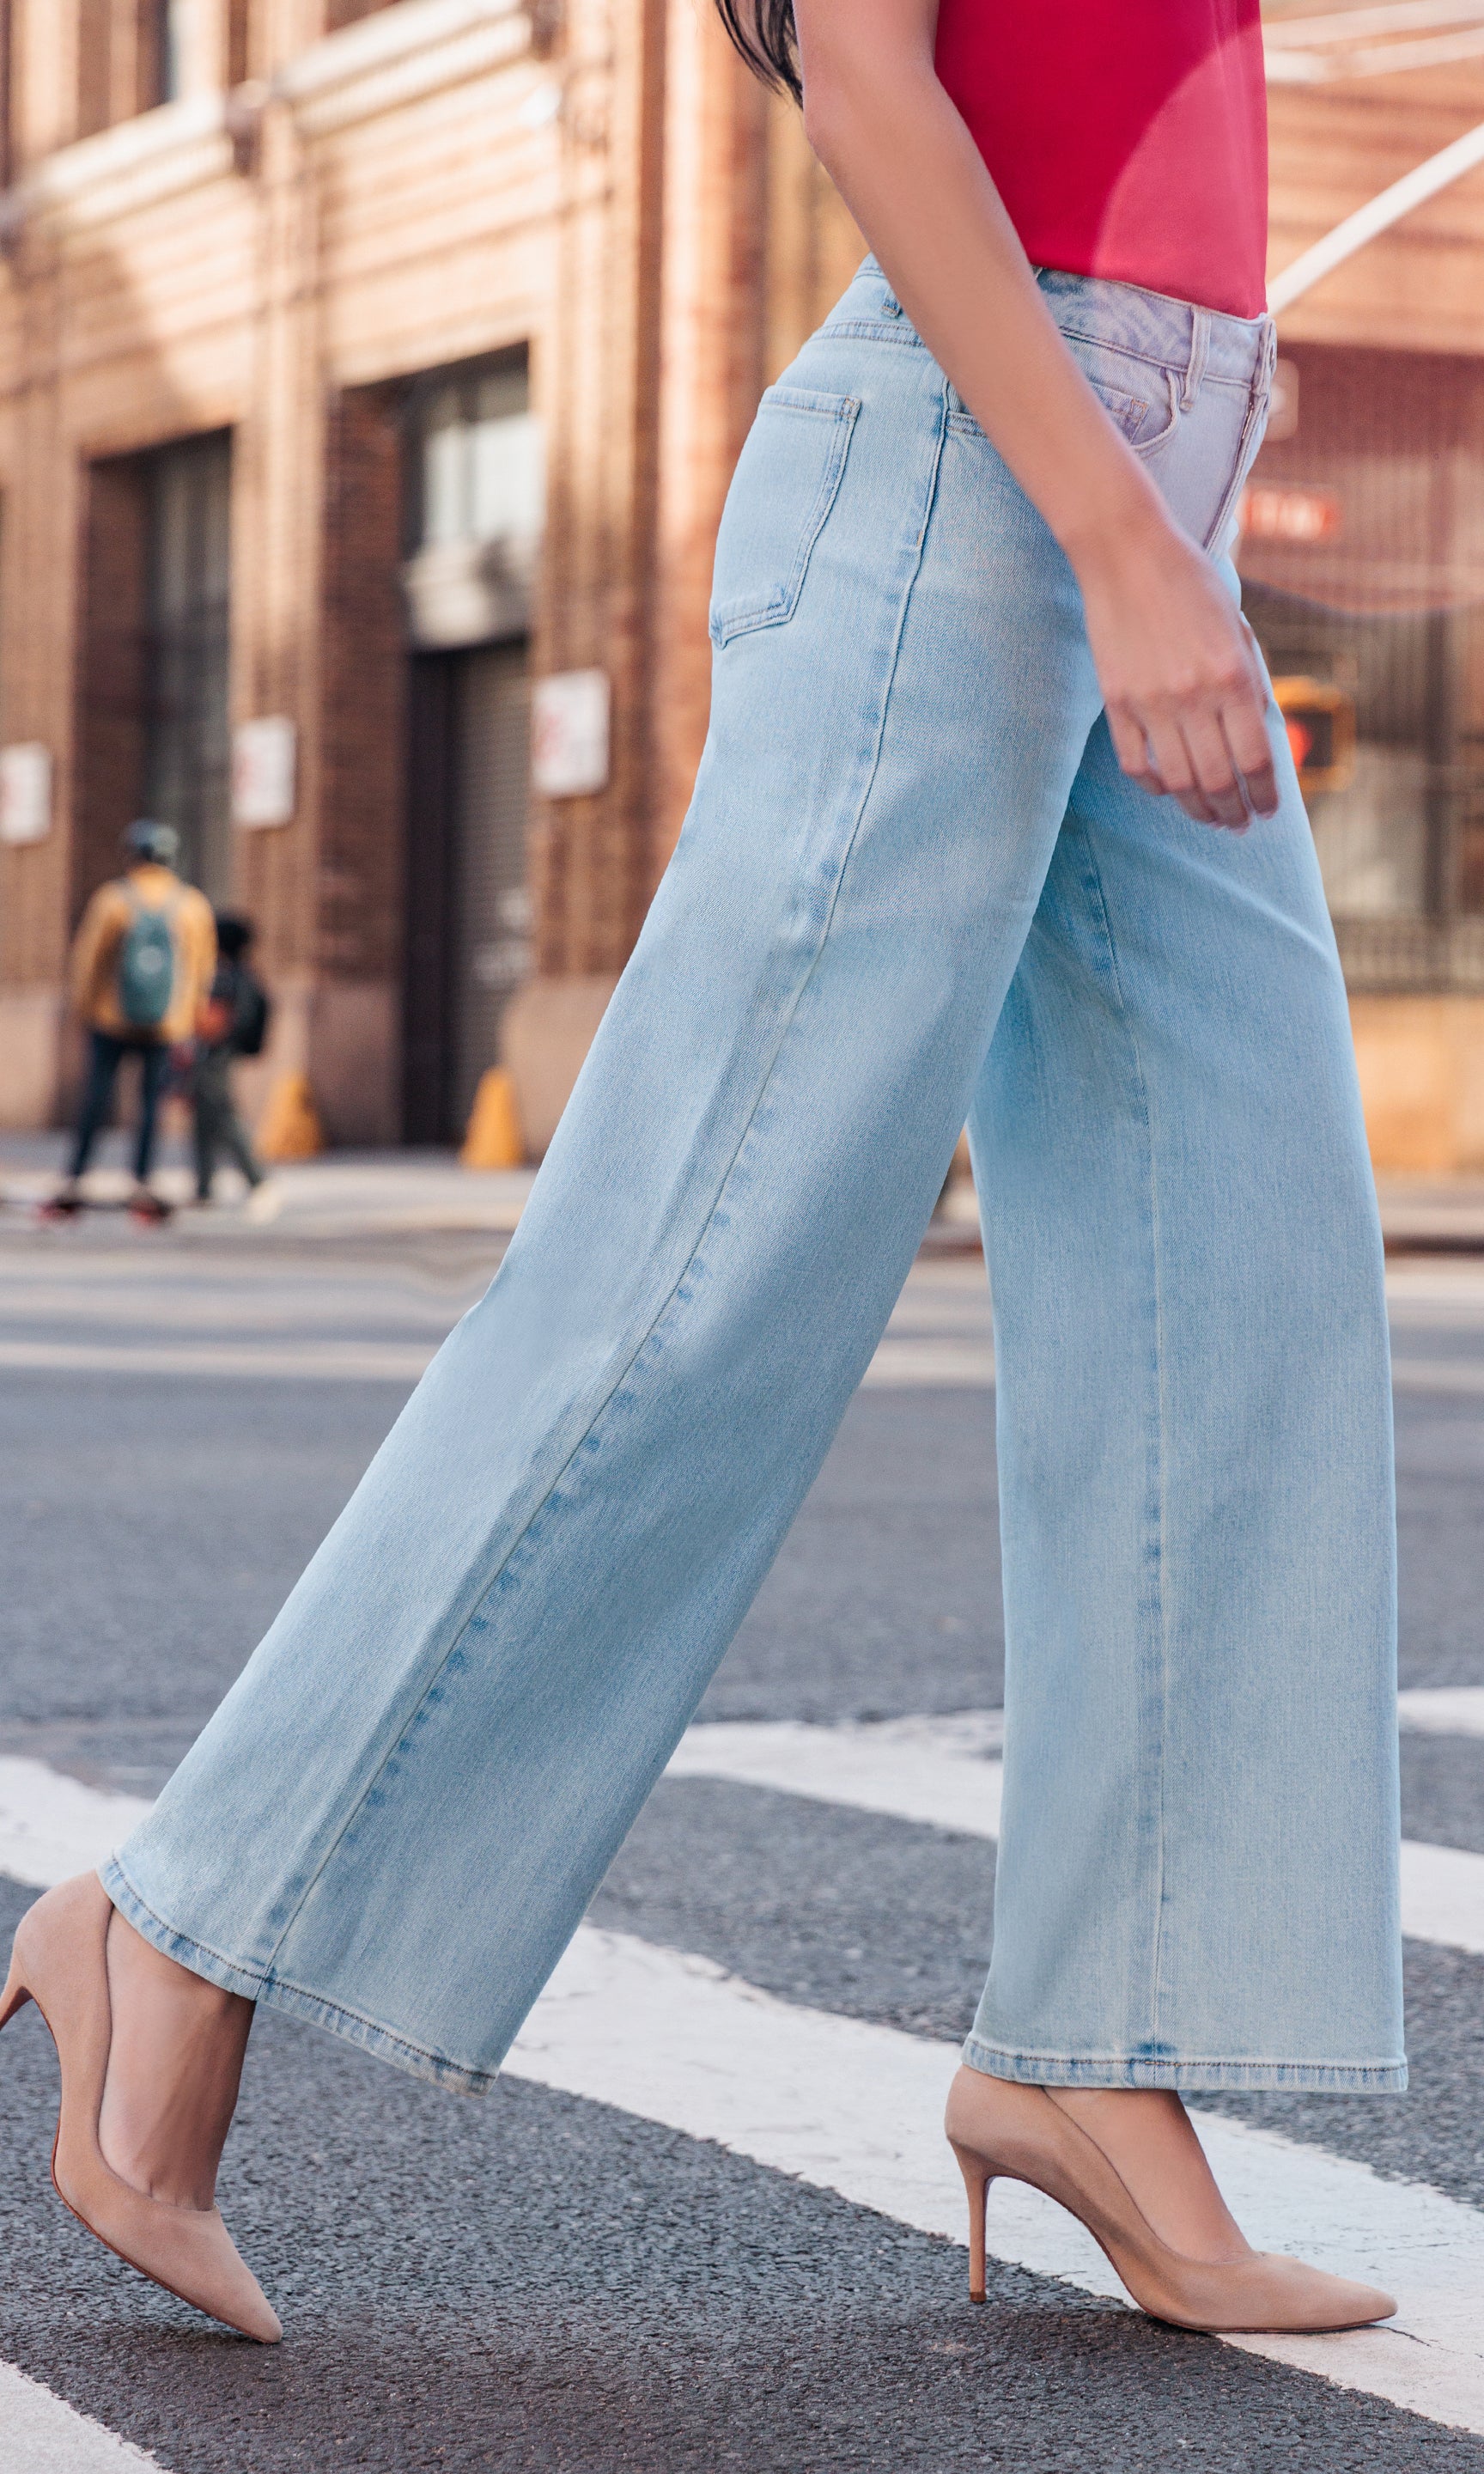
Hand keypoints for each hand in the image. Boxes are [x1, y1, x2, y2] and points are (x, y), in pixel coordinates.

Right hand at [1074, 512, 1278, 829]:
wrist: (1126, 553)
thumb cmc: (1190, 584)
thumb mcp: (1237, 628)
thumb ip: (1252, 682)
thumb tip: (1262, 736)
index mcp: (1233, 675)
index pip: (1256, 759)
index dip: (1265, 795)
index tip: (1266, 811)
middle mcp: (1194, 695)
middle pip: (1218, 781)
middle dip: (1233, 812)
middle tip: (1238, 824)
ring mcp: (1151, 702)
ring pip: (1178, 781)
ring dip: (1197, 809)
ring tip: (1209, 817)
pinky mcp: (1117, 701)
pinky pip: (1136, 763)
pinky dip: (1153, 786)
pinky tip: (1167, 790)